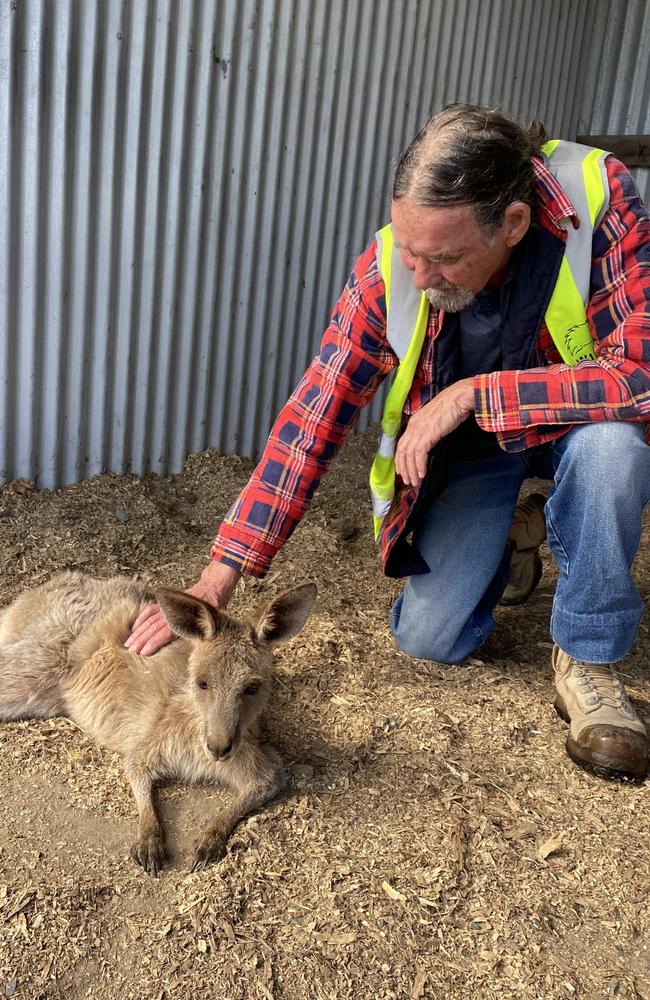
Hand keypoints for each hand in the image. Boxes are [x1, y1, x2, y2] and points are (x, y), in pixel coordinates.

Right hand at [124, 562, 241, 655]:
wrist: (213, 588)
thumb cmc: (215, 610)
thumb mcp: (214, 623)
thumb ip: (203, 634)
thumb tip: (196, 646)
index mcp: (188, 618)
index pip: (168, 631)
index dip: (155, 641)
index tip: (144, 651)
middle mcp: (176, 610)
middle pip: (155, 626)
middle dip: (142, 639)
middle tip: (131, 651)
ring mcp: (169, 605)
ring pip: (150, 619)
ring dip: (139, 631)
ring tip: (129, 644)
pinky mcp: (166, 603)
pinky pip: (150, 610)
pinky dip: (141, 618)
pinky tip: (134, 628)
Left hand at [394, 378, 474, 486]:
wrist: (460, 397)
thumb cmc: (453, 406)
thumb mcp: (436, 418)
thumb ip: (430, 428)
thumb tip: (430, 439)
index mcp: (414, 421)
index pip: (402, 443)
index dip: (400, 459)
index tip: (402, 470)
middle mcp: (413, 426)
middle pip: (402, 451)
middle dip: (403, 468)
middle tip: (407, 481)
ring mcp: (419, 430)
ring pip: (409, 455)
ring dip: (411, 471)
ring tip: (415, 482)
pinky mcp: (427, 434)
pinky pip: (419, 455)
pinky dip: (419, 466)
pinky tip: (422, 475)